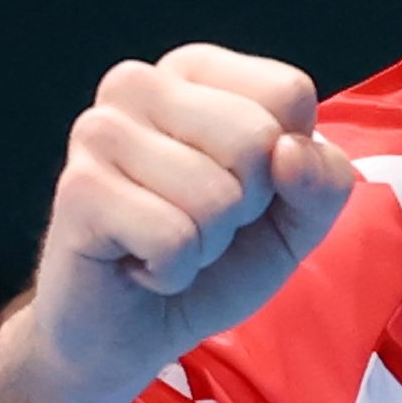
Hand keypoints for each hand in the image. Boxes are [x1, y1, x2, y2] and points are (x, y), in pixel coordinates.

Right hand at [3, 43, 357, 402]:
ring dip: (206, 245)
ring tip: (166, 245)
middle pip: (256, 139)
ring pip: (216, 196)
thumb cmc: (211, 263)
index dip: (285, 164)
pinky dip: (172, 271)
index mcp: (193, 70)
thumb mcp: (294, 221)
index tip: (240, 189)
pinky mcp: (78, 189)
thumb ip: (323, 181)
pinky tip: (139, 266)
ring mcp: (100, 132)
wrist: (131, 332)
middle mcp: (138, 84)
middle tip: (198, 224)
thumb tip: (291, 152)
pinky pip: (173, 238)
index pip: (289, 92)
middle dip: (245, 207)